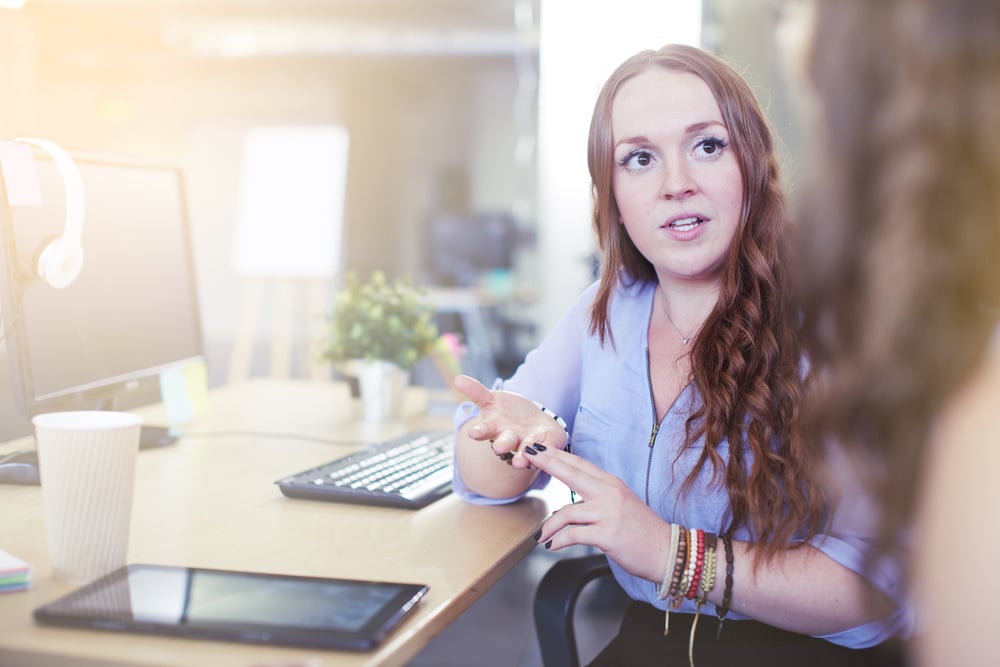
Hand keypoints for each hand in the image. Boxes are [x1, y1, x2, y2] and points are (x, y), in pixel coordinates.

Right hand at [453, 374, 568, 468]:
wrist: (532, 424)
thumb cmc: (507, 413)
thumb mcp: (490, 400)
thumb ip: (476, 392)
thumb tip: (457, 378)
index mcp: (493, 428)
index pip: (484, 430)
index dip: (479, 431)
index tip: (473, 433)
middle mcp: (509, 439)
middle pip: (504, 442)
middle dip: (502, 445)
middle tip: (499, 447)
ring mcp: (527, 443)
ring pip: (524, 451)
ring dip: (522, 457)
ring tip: (520, 461)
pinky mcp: (545, 443)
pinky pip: (547, 445)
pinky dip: (547, 448)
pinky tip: (546, 448)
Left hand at [524, 443, 671, 583]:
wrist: (667, 551)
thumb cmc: (641, 531)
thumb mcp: (621, 504)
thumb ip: (598, 497)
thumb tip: (572, 501)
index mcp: (611, 484)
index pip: (579, 464)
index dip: (556, 455)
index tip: (537, 449)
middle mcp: (610, 493)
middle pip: (571, 472)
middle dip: (546, 462)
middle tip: (526, 457)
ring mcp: (609, 513)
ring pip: (566, 512)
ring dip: (549, 526)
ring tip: (541, 536)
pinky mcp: (607, 534)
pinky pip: (573, 534)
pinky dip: (559, 541)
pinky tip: (553, 546)